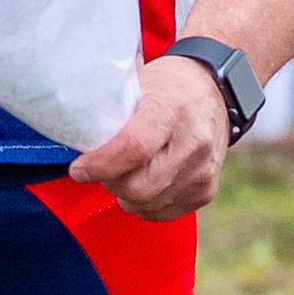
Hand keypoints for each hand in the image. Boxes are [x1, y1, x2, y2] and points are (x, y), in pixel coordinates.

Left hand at [68, 54, 230, 219]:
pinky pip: (165, 213)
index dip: (100, 164)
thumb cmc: (170, 84)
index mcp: (172, 109)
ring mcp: (204, 170)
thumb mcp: (140, 81)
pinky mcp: (207, 190)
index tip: (78, 168)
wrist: (217, 90)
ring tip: (119, 174)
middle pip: (139, 186)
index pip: (133, 148)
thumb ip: (112, 109)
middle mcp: (194, 143)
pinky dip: (145, 204)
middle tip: (97, 170)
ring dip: (125, 195)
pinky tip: (141, 184)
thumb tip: (76, 133)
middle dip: (108, 183)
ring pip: (149, 203)